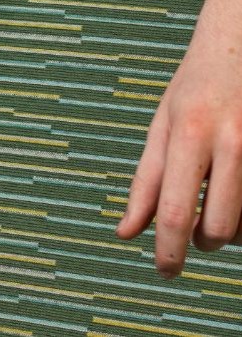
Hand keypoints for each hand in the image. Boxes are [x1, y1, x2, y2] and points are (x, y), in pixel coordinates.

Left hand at [115, 0, 241, 275]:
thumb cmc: (200, 81)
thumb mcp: (164, 119)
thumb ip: (147, 177)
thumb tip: (124, 232)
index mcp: (186, 129)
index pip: (173, 208)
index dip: (167, 252)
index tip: (163, 273)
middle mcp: (228, 138)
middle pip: (216, 227)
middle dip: (203, 242)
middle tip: (196, 234)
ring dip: (231, 228)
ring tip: (220, 204)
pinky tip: (238, 189)